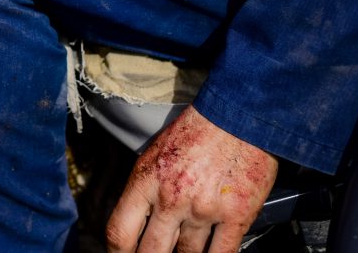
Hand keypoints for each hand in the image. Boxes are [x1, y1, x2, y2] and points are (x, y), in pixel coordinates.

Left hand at [105, 106, 277, 252]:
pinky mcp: (236, 215)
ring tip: (187, 247)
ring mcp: (204, 209)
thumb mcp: (154, 156)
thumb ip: (144, 192)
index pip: (120, 233)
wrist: (237, 116)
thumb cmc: (195, 133)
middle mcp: (172, 198)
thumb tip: (137, 226)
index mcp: (146, 181)